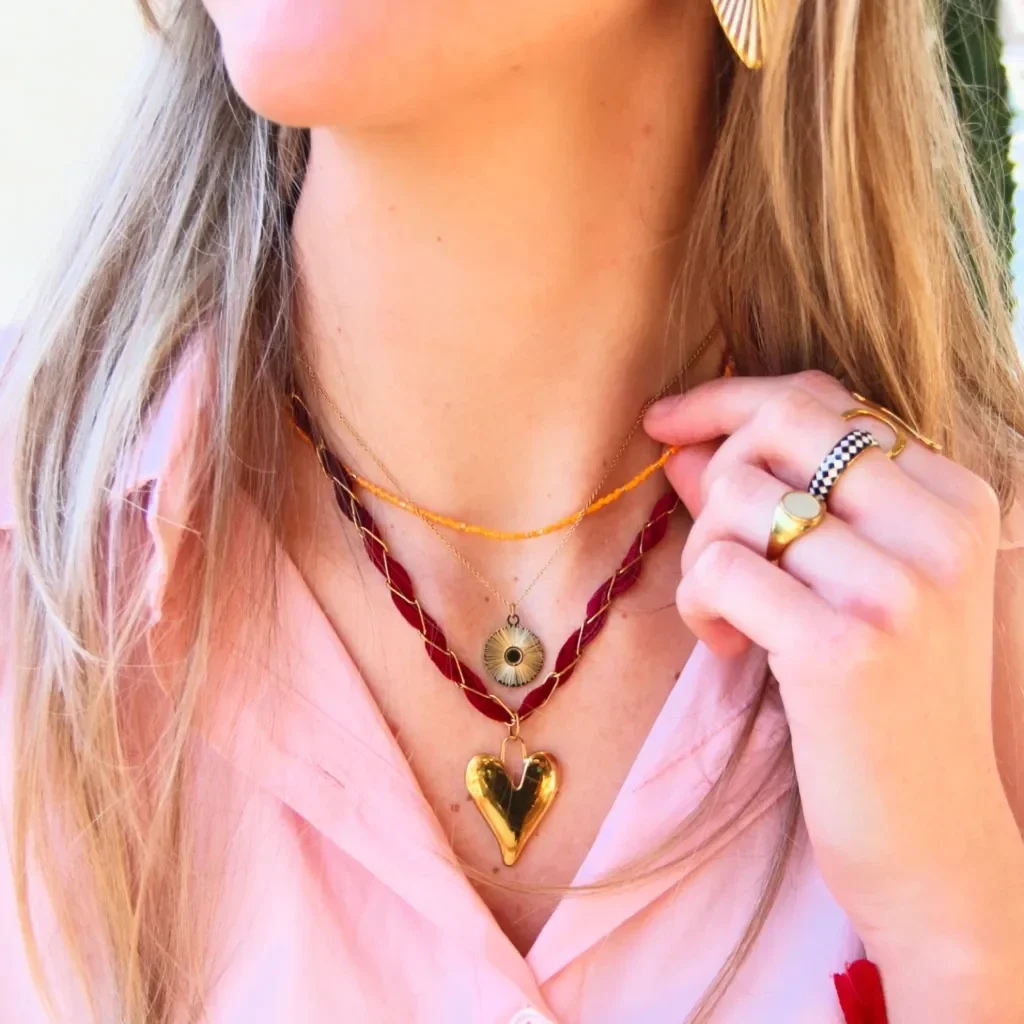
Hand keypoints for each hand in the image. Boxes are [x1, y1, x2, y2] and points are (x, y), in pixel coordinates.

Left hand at [645, 371, 1023, 1020]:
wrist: (931, 839)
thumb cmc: (879, 705)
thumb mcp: (842, 584)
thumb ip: (773, 500)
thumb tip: (687, 443)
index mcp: (955, 497)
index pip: (824, 400)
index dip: (729, 402)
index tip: (667, 422)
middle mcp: (940, 527)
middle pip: (778, 425)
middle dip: (717, 471)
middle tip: (715, 546)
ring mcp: (900, 585)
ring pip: (737, 496)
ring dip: (703, 557)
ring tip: (730, 616)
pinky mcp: (845, 647)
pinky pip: (720, 567)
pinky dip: (700, 603)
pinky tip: (731, 648)